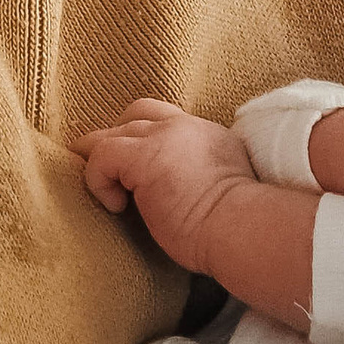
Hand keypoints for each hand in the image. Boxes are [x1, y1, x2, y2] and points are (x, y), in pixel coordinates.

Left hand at [78, 100, 258, 274]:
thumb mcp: (225, 188)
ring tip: (105, 192)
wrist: (244, 229)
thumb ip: (202, 176)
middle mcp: (185, 127)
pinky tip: (115, 207)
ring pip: (113, 133)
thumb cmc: (237, 228)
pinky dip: (98, 180)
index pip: (166, 119)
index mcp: (208, 135)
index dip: (145, 136)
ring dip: (103, 162)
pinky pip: (101, 155)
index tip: (136, 167)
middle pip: (136, 114)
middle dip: (116, 138)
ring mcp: (163, 136)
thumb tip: (181, 194)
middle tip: (103, 169)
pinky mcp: (143, 156)